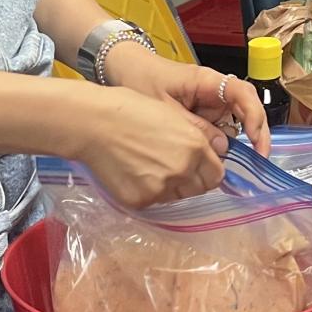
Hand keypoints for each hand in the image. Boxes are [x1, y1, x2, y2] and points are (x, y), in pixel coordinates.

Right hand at [72, 86, 227, 205]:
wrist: (95, 123)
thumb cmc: (131, 110)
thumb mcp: (173, 117)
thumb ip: (195, 140)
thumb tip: (210, 157)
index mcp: (195, 146)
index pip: (216, 174)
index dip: (207, 170)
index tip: (198, 166)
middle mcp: (183, 170)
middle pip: (200, 188)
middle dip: (192, 179)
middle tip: (171, 166)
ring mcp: (162, 188)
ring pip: (179, 196)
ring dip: (172, 187)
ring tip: (151, 168)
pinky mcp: (141, 200)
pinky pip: (155, 201)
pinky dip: (149, 192)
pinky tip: (134, 174)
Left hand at [105, 43, 270, 152]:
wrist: (124, 70)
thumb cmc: (142, 80)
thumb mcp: (164, 108)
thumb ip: (193, 128)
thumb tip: (222, 148)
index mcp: (208, 81)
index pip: (243, 94)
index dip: (254, 116)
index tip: (257, 141)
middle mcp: (215, 91)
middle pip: (245, 110)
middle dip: (254, 134)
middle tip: (258, 160)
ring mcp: (209, 103)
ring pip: (232, 124)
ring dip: (233, 144)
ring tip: (227, 165)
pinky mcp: (201, 114)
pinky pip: (216, 131)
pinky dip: (216, 146)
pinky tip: (211, 162)